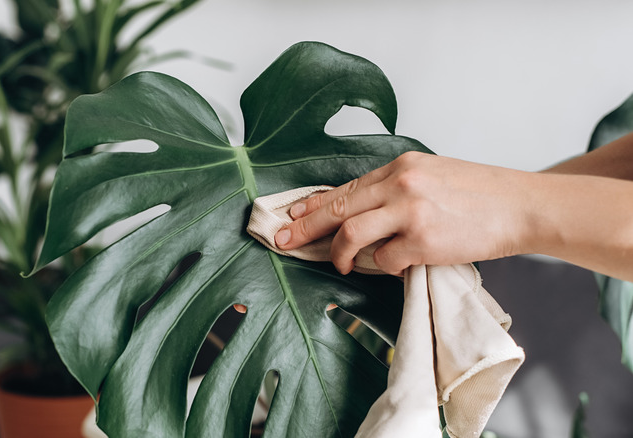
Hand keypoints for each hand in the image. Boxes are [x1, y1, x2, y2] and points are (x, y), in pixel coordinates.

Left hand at [274, 151, 537, 274]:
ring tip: (340, 265)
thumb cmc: (477, 194)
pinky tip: (401, 263)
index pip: (344, 188)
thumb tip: (358, 212)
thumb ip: (394, 189)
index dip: (312, 204)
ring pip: (351, 234)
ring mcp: (410, 211)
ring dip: (338, 254)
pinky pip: (386, 260)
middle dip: (304, 228)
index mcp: (399, 166)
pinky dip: (387, 266)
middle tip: (281, 241)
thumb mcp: (431, 175)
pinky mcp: (423, 240)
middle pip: (337, 209)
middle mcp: (400, 184)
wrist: (520, 205)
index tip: (288, 215)